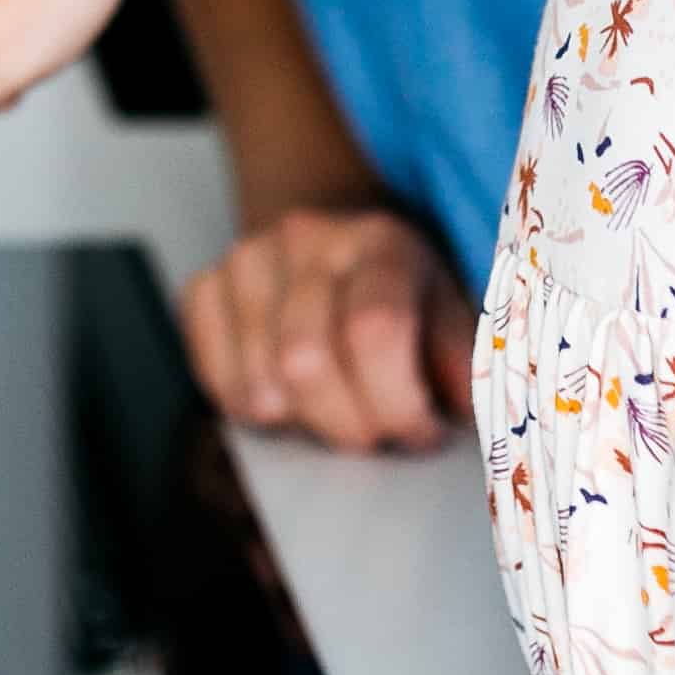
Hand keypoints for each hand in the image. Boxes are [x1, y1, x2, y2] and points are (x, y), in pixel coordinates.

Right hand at [181, 206, 476, 452]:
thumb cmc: (399, 296)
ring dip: (301, 423)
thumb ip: (460, 363)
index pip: (373, 332)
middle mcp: (309, 238)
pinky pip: (214, 377)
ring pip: (259, 381)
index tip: (417, 432)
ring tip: (332, 412)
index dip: (396, 404)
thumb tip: (471, 418)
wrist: (332, 245)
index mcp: (382, 242)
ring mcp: (248, 258)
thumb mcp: (448, 315)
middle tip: (373, 435)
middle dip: (347, 426)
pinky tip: (285, 400)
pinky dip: (249, 408)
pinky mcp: (204, 284)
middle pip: (305, 362)